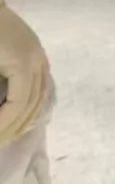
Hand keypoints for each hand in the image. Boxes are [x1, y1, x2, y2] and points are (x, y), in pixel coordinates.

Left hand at [0, 0, 50, 144]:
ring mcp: (38, 53)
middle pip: (33, 103)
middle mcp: (37, 59)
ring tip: (8, 134)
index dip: (4, 124)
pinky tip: (21, 115)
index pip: (18, 104)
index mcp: (22, 62)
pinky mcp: (34, 49)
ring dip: (26, 118)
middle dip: (13, 126)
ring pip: (41, 94)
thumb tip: (0, 109)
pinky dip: (34, 102)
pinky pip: (41, 83)